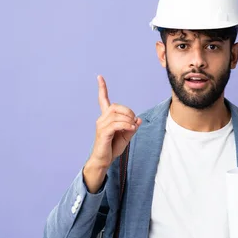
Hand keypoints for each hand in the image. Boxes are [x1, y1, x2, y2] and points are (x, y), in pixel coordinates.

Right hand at [83, 75, 140, 190]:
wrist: (104, 160)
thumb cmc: (113, 148)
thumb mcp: (126, 136)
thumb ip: (131, 127)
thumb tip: (138, 120)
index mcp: (106, 118)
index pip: (102, 100)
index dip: (102, 88)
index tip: (99, 77)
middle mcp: (101, 119)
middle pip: (115, 106)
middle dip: (127, 111)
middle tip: (133, 121)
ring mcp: (101, 125)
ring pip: (116, 115)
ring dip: (128, 119)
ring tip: (131, 127)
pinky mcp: (103, 133)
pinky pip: (116, 124)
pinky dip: (125, 125)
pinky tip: (130, 129)